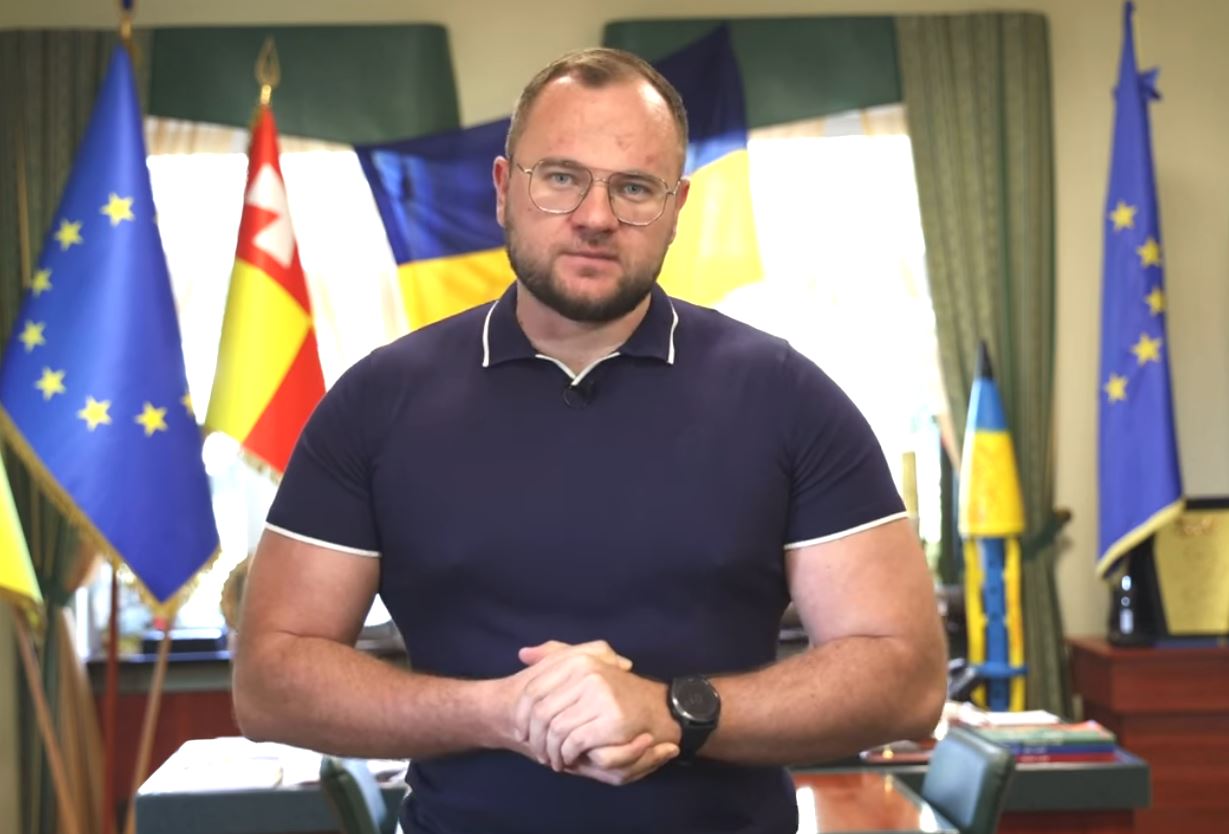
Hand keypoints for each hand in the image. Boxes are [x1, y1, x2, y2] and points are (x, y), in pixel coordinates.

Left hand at [497, 640, 628, 759]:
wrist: (656, 707)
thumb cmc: (615, 688)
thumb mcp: (586, 663)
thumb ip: (555, 655)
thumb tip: (523, 655)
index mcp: (576, 661)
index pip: (533, 691)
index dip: (521, 716)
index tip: (521, 732)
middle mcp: (587, 674)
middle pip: (541, 713)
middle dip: (534, 738)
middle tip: (536, 751)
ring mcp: (600, 696)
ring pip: (556, 730)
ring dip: (549, 751)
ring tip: (552, 759)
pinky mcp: (612, 720)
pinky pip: (575, 742)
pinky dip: (566, 756)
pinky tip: (568, 760)